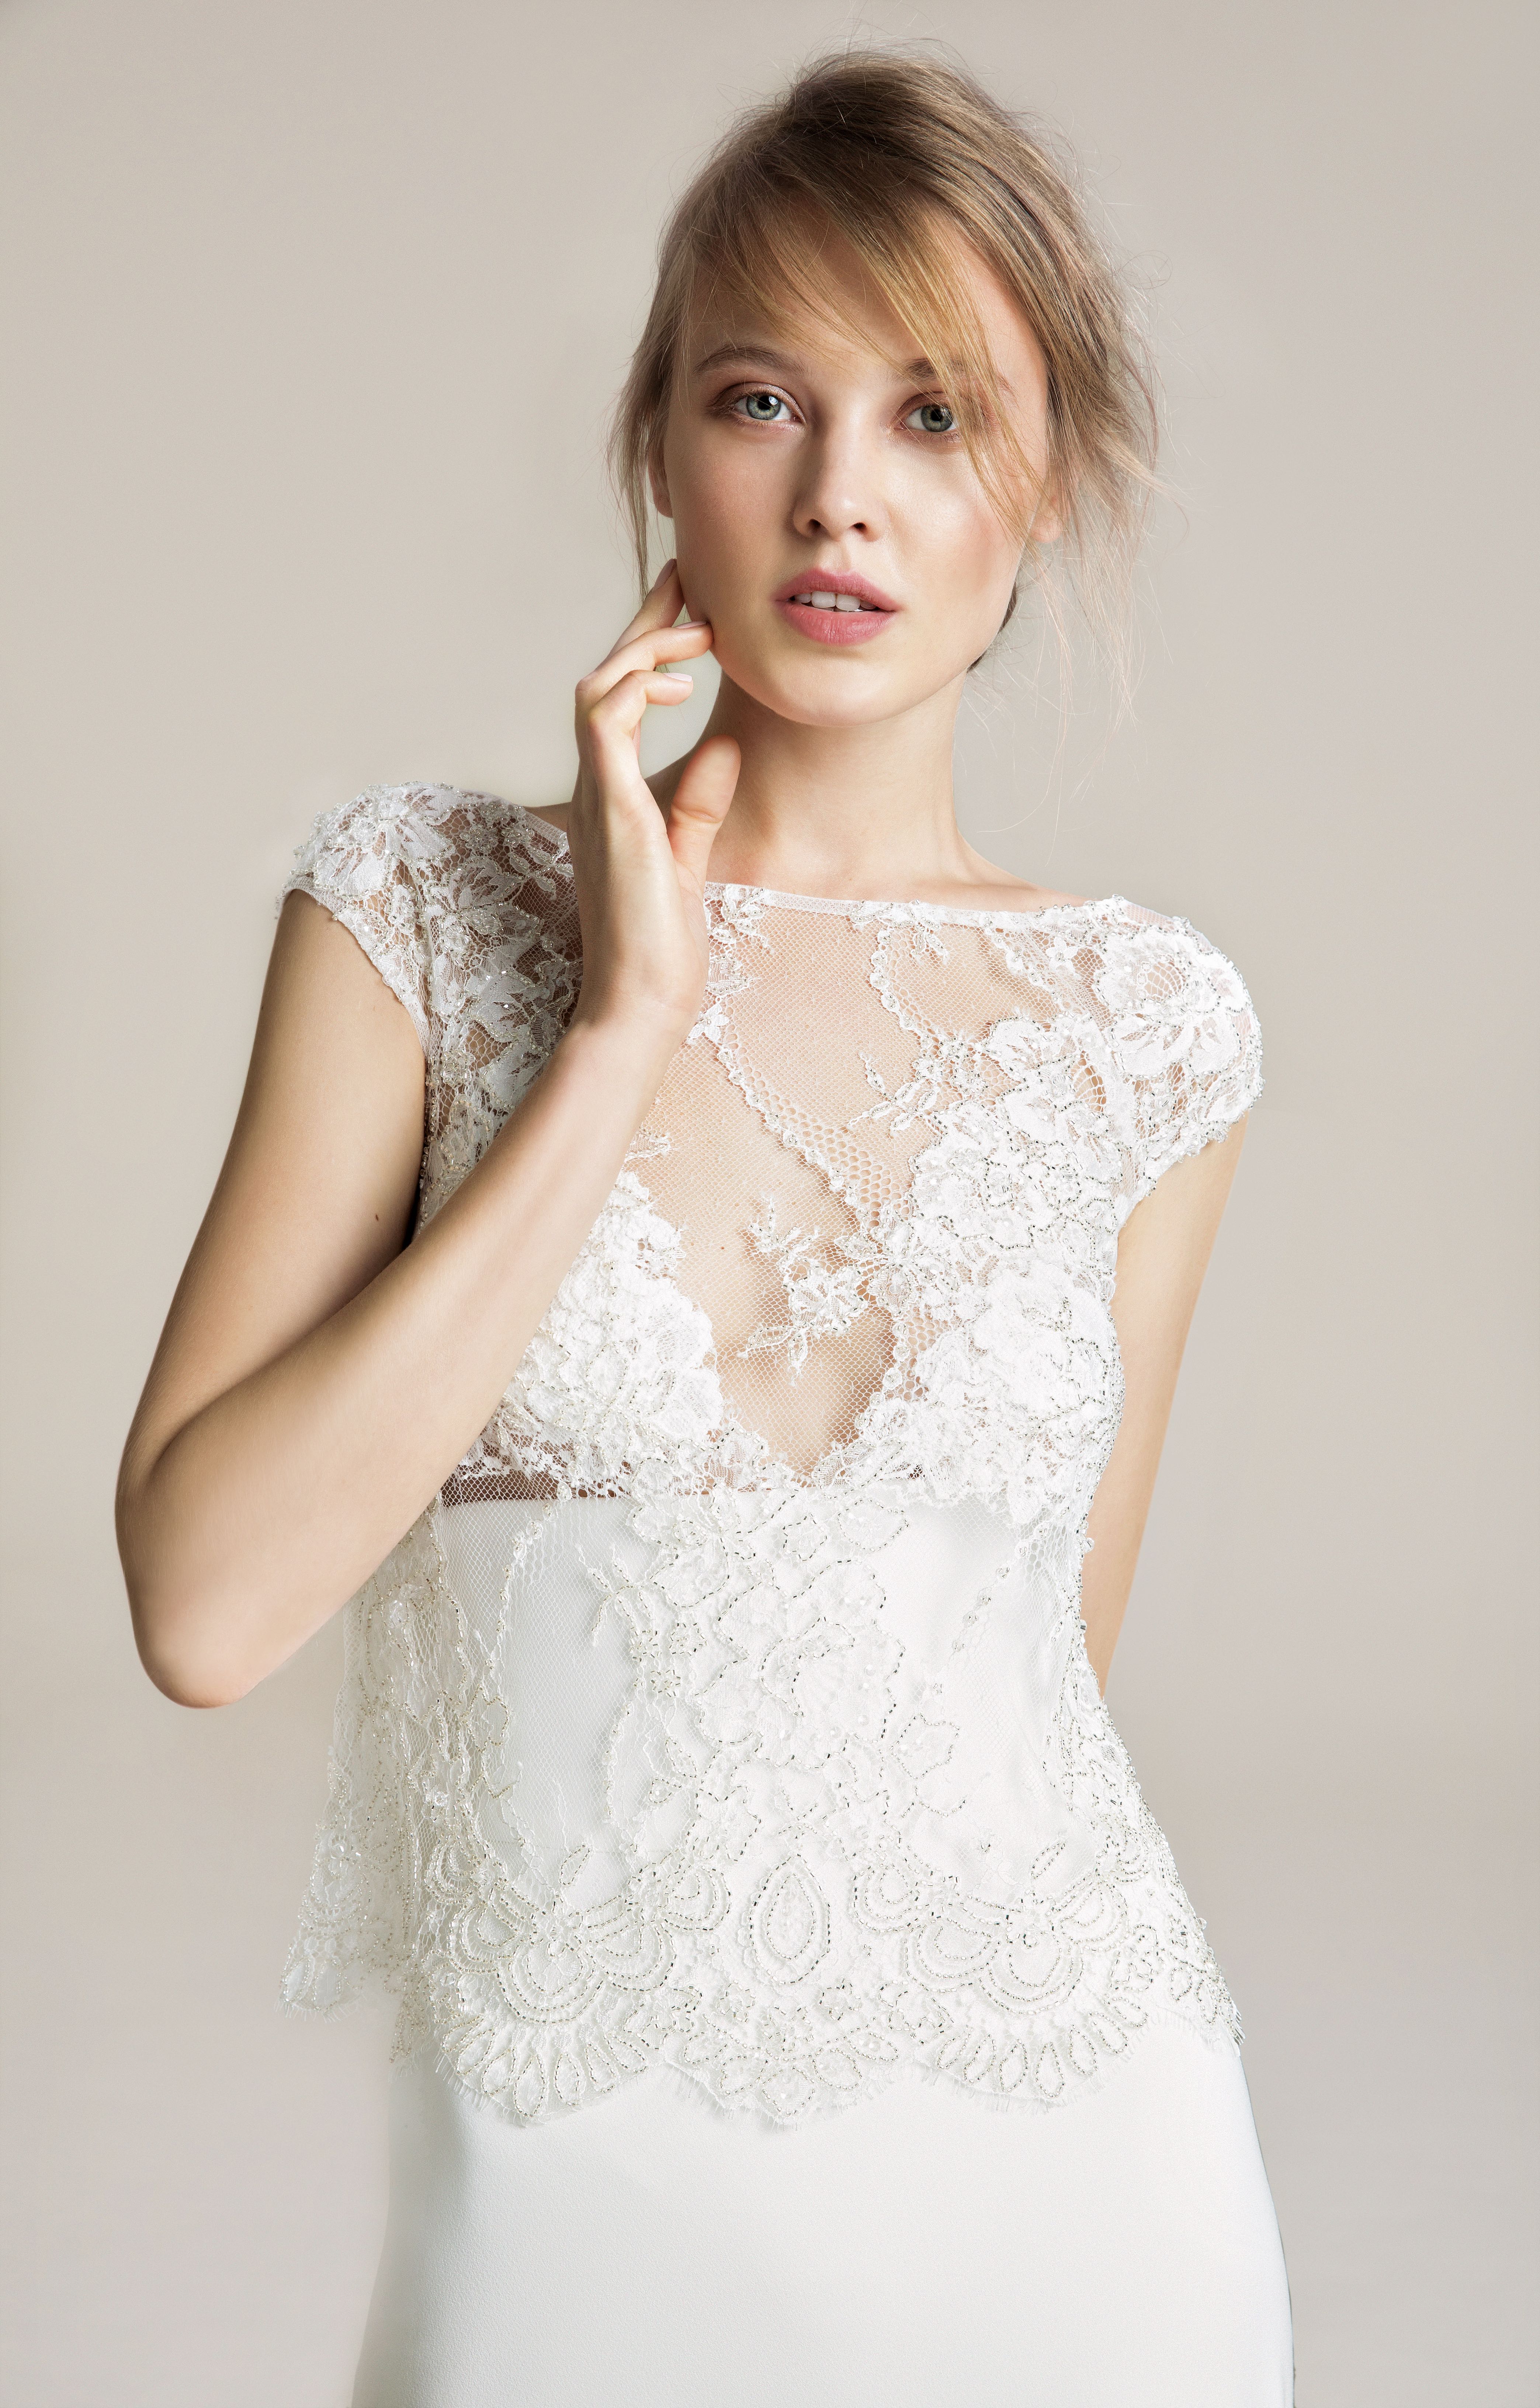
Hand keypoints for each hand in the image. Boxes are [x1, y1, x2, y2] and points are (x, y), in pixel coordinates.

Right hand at [566, 561, 739, 1048]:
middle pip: (608, 677)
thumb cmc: (660, 946)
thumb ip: (698, 804)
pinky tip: (684, 684)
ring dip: (647, 647)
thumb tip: (724, 748)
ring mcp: (598, 795)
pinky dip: (641, 687)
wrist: (640, 1003)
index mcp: (613, 796)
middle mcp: (596, 786)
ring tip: (699, 631)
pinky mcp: (611, 807)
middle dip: (647, 623)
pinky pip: (607, 718)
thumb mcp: (688, 858)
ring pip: (600, 686)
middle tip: (691, 579)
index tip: (690, 609)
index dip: (652, 649)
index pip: (625, 703)